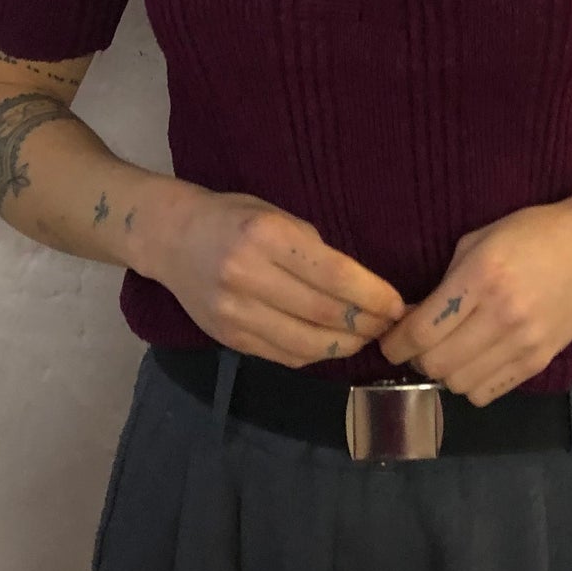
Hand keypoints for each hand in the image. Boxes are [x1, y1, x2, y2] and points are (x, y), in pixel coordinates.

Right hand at [157, 186, 408, 369]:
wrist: (173, 238)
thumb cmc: (234, 217)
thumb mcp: (276, 215)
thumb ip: (314, 249)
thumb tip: (364, 287)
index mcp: (265, 236)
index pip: (333, 275)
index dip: (372, 295)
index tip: (398, 304)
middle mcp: (247, 276)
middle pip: (323, 313)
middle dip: (366, 323)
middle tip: (391, 325)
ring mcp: (235, 313)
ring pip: (306, 343)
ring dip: (346, 345)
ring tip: (367, 337)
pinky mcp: (230, 339)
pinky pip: (285, 356)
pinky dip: (317, 353)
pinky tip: (333, 343)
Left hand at [376, 196, 571, 405]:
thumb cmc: (530, 233)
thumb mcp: (479, 240)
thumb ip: (446, 280)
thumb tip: (412, 316)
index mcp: (481, 277)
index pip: (423, 330)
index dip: (395, 343)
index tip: (388, 342)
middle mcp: (502, 315)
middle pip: (436, 364)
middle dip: (416, 359)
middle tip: (417, 344)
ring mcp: (524, 343)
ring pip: (460, 385)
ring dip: (444, 373)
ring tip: (446, 353)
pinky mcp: (539, 361)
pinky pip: (488, 392)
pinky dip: (471, 384)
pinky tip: (472, 362)